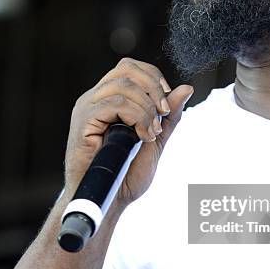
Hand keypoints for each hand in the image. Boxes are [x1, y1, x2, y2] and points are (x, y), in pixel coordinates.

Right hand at [64, 57, 192, 208]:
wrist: (111, 201)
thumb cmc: (127, 174)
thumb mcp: (156, 139)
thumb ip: (168, 116)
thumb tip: (186, 88)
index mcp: (109, 99)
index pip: (130, 68)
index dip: (153, 78)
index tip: (166, 104)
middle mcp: (95, 99)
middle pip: (127, 69)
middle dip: (153, 89)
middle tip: (163, 116)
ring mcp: (87, 109)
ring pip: (123, 86)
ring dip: (146, 109)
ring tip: (150, 134)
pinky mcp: (83, 122)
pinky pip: (114, 105)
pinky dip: (136, 118)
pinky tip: (141, 137)